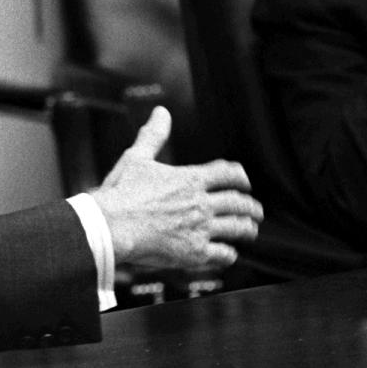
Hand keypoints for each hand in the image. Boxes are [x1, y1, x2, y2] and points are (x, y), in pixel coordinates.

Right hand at [89, 108, 261, 270]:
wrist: (110, 226)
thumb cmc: (120, 193)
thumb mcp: (137, 158)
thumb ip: (154, 136)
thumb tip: (161, 113)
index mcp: (190, 179)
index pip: (228, 173)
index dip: (240, 177)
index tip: (245, 182)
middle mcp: (200, 203)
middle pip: (238, 202)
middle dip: (251, 206)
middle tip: (256, 211)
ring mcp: (200, 228)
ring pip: (237, 228)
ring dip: (247, 229)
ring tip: (250, 231)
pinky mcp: (194, 252)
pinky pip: (222, 254)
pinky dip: (229, 254)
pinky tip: (228, 254)